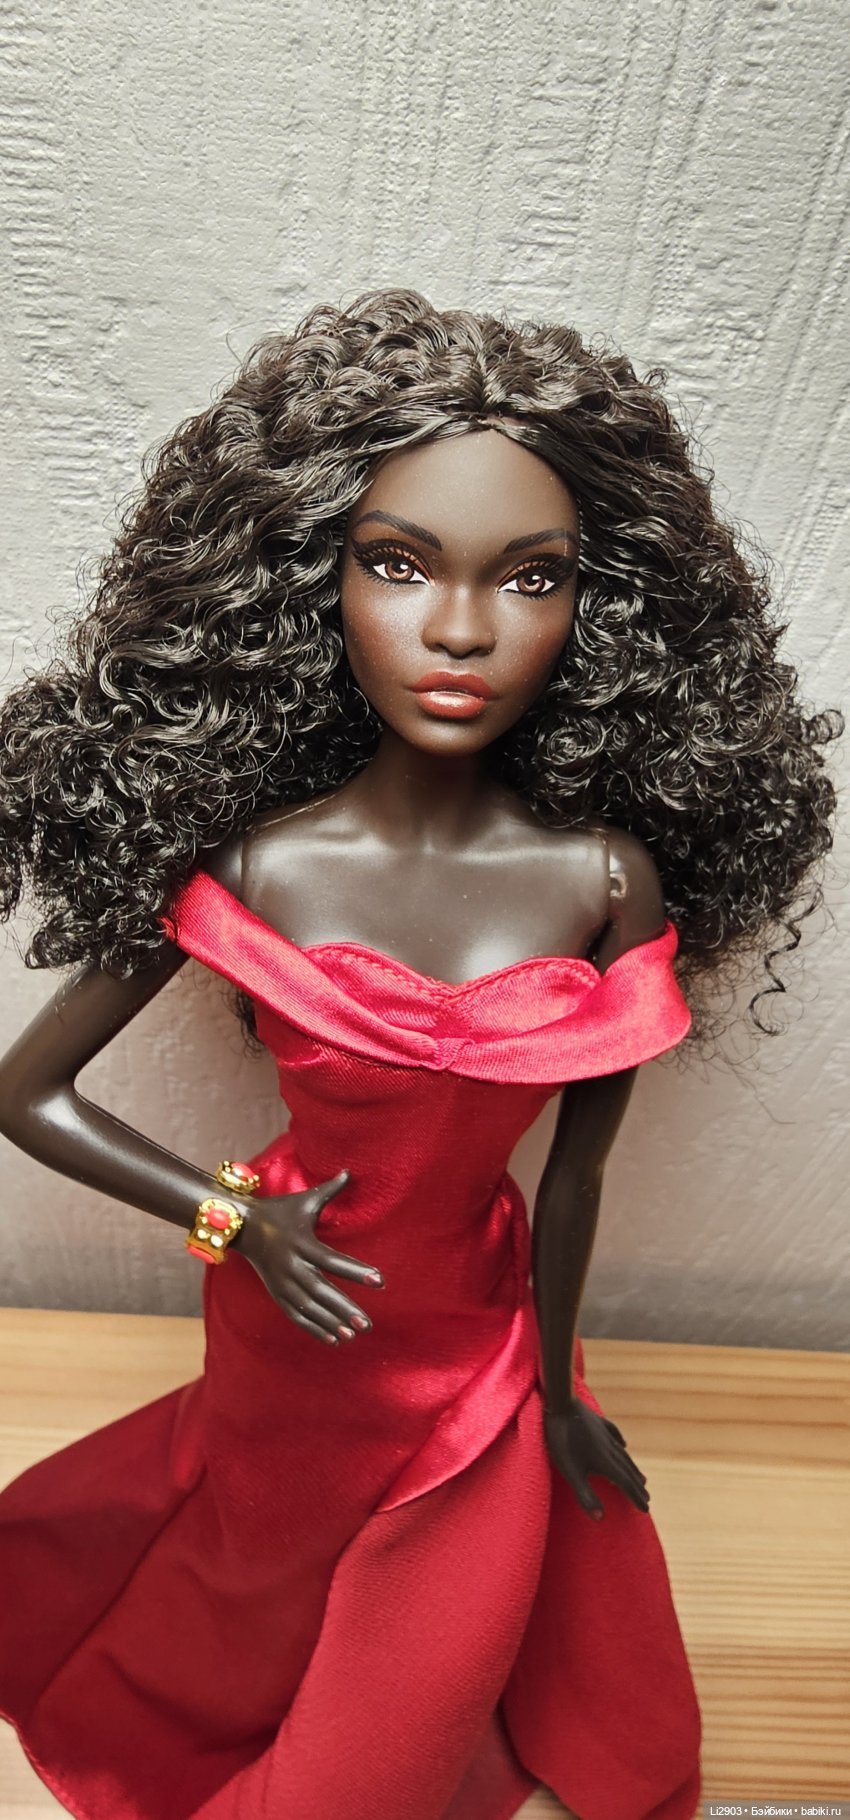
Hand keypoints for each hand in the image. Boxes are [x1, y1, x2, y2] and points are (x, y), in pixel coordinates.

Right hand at [237, 1169, 383, 1346]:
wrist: (242, 1226)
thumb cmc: (280, 1211)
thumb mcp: (305, 1200)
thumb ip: (330, 1189)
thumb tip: (350, 1171)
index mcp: (302, 1243)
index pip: (333, 1261)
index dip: (356, 1271)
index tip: (380, 1281)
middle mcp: (291, 1266)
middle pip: (321, 1291)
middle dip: (345, 1308)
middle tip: (367, 1323)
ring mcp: (282, 1283)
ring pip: (309, 1307)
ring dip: (331, 1322)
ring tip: (353, 1334)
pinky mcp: (276, 1293)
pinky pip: (296, 1315)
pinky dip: (313, 1328)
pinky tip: (333, 1339)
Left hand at [543, 1400, 649, 1519]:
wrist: (560, 1402)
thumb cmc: (562, 1440)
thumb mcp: (570, 1471)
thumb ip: (585, 1494)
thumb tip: (600, 1518)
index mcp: (604, 1461)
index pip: (624, 1483)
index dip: (635, 1497)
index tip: (646, 1509)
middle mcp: (609, 1448)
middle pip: (626, 1469)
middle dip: (636, 1485)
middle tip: (647, 1497)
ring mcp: (604, 1433)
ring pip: (622, 1454)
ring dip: (632, 1467)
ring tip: (641, 1477)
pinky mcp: (597, 1422)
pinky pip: (614, 1434)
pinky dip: (621, 1442)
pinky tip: (623, 1444)